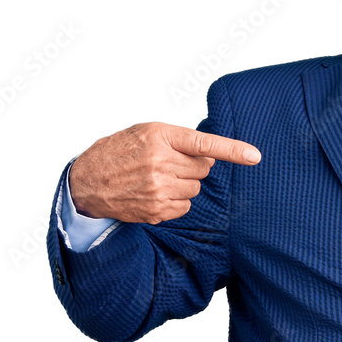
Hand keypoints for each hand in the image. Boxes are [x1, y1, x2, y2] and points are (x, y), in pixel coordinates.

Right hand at [68, 122, 260, 223]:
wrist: (87, 181)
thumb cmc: (119, 151)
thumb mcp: (146, 132)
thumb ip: (179, 140)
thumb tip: (211, 158)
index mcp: (159, 137)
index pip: (204, 144)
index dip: (232, 150)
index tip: (254, 155)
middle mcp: (160, 163)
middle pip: (203, 169)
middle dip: (192, 166)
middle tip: (168, 163)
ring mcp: (158, 189)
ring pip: (195, 189)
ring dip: (183, 184)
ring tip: (157, 178)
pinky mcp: (156, 210)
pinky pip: (185, 206)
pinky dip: (176, 201)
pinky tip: (154, 193)